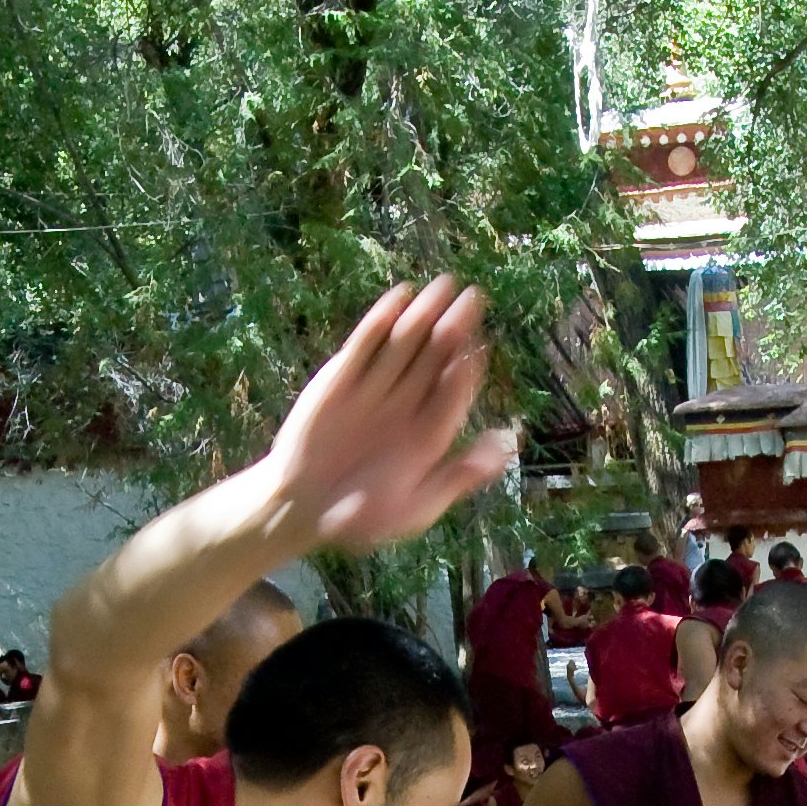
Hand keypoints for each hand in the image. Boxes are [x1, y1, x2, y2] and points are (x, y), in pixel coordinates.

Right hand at [259, 280, 517, 553]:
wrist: (301, 509)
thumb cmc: (362, 519)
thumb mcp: (416, 507)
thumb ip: (457, 477)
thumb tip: (505, 446)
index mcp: (429, 434)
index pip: (455, 392)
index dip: (468, 369)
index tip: (481, 348)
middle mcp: (406, 405)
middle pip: (436, 359)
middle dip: (455, 329)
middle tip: (474, 299)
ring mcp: (374, 389)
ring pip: (405, 345)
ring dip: (424, 315)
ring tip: (444, 286)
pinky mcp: (341, 379)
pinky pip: (364, 345)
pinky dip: (381, 321)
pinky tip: (400, 296)